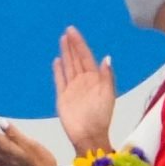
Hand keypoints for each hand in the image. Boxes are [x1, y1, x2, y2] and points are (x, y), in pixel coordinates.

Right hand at [52, 28, 116, 154]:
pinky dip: (58, 70)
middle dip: (72, 45)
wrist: (89, 134)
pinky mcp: (62, 96)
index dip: (80, 44)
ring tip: (62, 40)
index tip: (73, 31)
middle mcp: (83, 81)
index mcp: (95, 79)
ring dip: (65, 54)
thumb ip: (106, 76)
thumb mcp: (108, 94)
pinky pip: (59, 79)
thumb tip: (106, 57)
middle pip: (76, 59)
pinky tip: (56, 61)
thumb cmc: (101, 116)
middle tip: (67, 31)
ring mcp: (72, 88)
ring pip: (68, 66)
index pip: (86, 57)